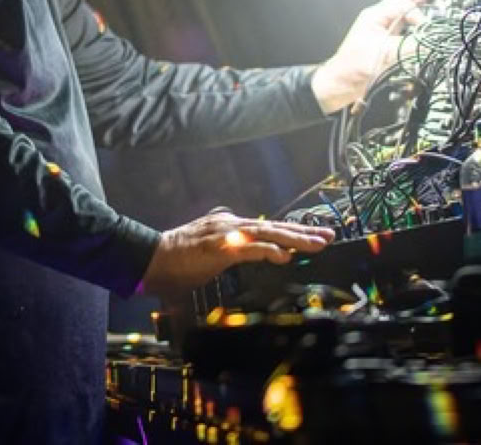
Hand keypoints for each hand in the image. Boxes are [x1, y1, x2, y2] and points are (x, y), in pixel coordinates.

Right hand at [141, 209, 333, 294]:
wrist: (151, 257)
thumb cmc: (178, 258)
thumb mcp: (210, 247)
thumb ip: (233, 245)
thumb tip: (257, 248)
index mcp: (230, 223)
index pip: (269, 226)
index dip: (294, 231)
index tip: (317, 235)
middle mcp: (231, 223)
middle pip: (274, 227)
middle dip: (303, 232)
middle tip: (329, 235)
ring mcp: (224, 233)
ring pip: (266, 233)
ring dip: (294, 239)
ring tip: (316, 244)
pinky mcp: (217, 247)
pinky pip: (247, 248)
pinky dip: (267, 250)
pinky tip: (283, 255)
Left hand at [311, 0, 448, 113]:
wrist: (339, 83)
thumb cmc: (354, 68)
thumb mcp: (382, 56)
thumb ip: (408, 47)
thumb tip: (431, 43)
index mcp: (376, 15)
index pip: (404, 5)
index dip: (419, 15)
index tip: (428, 29)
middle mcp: (380, 17)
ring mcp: (383, 27)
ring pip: (406, 5)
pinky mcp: (387, 39)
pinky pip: (405, 22)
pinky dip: (418, 15)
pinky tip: (426, 13)